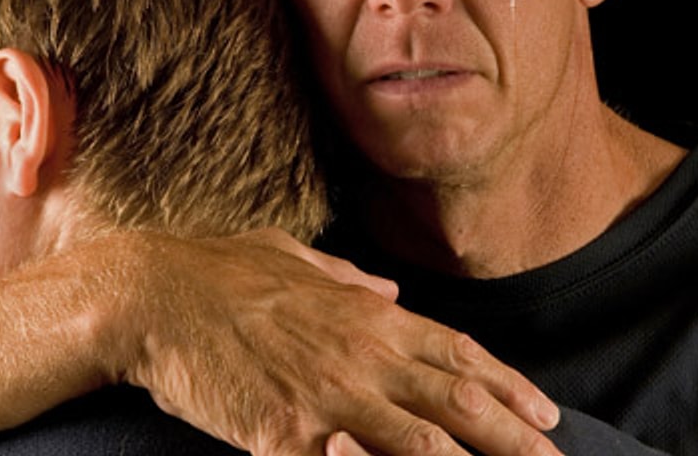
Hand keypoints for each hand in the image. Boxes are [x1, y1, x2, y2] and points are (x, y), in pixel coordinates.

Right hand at [111, 227, 561, 454]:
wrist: (153, 295)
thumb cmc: (220, 273)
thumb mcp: (294, 260)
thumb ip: (347, 280)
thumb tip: (387, 291)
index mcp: (364, 314)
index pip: (455, 352)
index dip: (506, 384)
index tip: (545, 412)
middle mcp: (359, 353)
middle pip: (455, 400)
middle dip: (513, 437)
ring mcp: (326, 395)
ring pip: (420, 442)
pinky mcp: (284, 434)